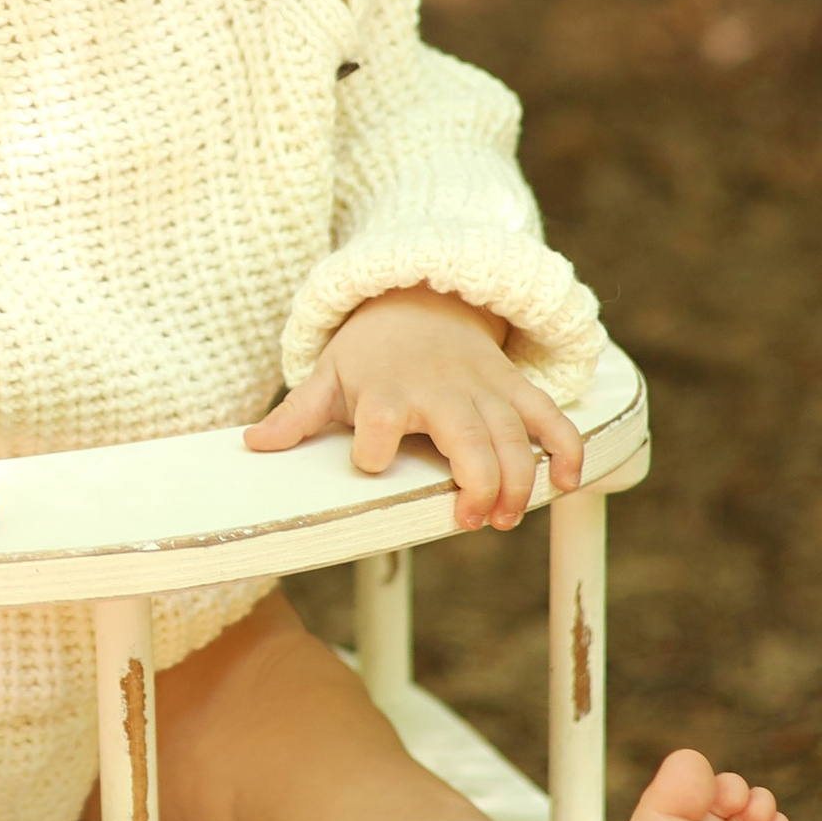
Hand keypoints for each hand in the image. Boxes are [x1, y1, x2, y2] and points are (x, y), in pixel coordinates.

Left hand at [245, 288, 583, 529]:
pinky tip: (568, 482)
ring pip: (512, 435)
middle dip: (476, 480)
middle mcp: (440, 390)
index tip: (370, 464)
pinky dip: (566, 446)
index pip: (381, 422)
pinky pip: (548, 416)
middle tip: (471, 522)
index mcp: (389, 390)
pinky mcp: (513, 389)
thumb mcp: (327, 376)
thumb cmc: (370, 352)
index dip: (373, 449)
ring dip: (518, 478)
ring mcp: (483, 389)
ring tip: (505, 518)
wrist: (419, 298)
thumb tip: (253, 444)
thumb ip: (298, 414)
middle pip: (466, 435)